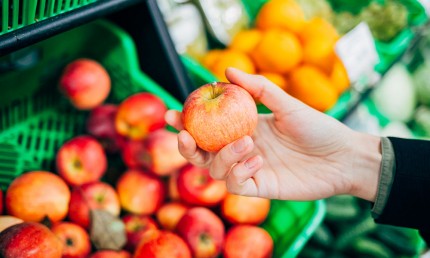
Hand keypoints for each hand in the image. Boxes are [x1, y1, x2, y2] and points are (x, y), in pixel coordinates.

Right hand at [165, 68, 380, 201]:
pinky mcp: (260, 188)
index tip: (172, 112)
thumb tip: (226, 70)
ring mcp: (249, 170)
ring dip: (224, 155)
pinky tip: (257, 160)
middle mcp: (242, 150)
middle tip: (182, 133)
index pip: (208, 127)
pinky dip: (239, 171)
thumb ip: (258, 88)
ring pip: (215, 169)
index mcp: (243, 128)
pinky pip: (235, 184)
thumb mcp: (286, 104)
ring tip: (247, 143)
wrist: (342, 156)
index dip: (187, 121)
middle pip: (202, 153)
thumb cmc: (317, 127)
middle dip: (185, 145)